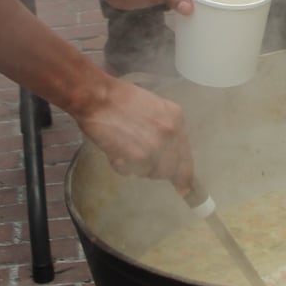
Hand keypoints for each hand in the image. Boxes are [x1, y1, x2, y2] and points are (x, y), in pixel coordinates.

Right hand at [74, 72, 193, 188]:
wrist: (99, 98)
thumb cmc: (121, 98)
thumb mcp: (154, 107)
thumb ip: (165, 129)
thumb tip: (170, 153)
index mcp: (176, 118)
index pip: (186, 155)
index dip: (184, 175)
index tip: (184, 188)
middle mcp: (171, 134)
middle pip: (170, 169)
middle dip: (156, 169)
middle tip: (141, 159)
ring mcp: (156, 147)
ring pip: (152, 173)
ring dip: (139, 167)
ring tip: (125, 149)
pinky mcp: (138, 158)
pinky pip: (132, 173)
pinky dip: (122, 166)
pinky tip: (115, 150)